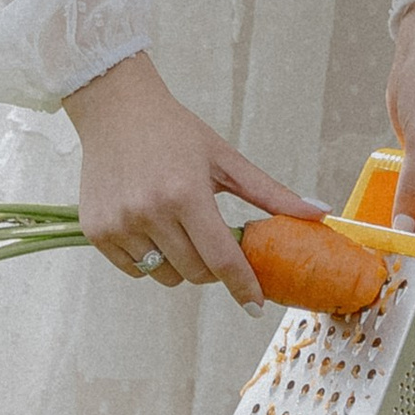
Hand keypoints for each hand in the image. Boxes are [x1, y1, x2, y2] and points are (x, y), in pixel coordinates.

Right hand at [63, 53, 320, 310]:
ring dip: (179, 263)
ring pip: (165, 275)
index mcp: (186, 193)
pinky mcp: (96, 231)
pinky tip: (148, 225)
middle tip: (210, 237)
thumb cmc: (175, 132)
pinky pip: (135, 270)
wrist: (115, 109)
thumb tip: (318, 212)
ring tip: (176, 226)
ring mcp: (119, 224)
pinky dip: (149, 259)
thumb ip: (270, 193)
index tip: (256, 305)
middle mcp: (149, 212)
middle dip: (212, 267)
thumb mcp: (225, 159)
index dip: (243, 286)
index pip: (221, 258)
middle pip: (195, 273)